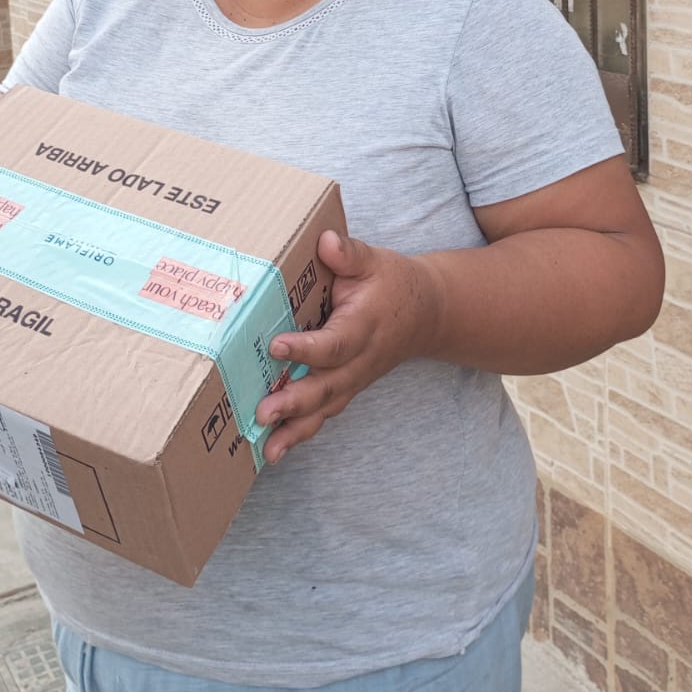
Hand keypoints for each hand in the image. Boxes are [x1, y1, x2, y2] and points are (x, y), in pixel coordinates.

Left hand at [255, 229, 440, 463]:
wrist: (428, 313)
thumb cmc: (394, 283)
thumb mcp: (375, 260)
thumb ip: (350, 253)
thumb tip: (325, 240)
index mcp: (364, 326)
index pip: (335, 343)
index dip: (306, 348)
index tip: (276, 346)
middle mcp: (360, 360)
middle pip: (328, 386)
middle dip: (295, 402)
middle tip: (264, 411)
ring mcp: (355, 379)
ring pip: (326, 408)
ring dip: (296, 430)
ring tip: (267, 450)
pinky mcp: (347, 388)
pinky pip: (325, 414)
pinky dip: (300, 434)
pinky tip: (273, 451)